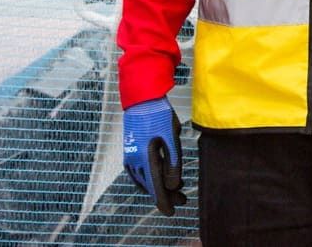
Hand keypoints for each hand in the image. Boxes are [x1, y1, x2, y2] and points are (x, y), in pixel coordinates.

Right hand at [123, 96, 186, 215]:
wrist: (141, 99)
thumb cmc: (159, 115)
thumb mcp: (171, 137)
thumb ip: (173, 162)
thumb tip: (174, 185)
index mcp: (145, 158)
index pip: (155, 188)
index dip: (164, 201)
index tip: (172, 211)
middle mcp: (134, 161)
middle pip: (150, 186)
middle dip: (166, 195)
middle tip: (182, 200)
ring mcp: (130, 157)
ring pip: (144, 180)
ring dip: (159, 187)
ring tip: (176, 188)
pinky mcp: (130, 151)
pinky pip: (138, 173)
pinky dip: (150, 179)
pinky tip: (159, 179)